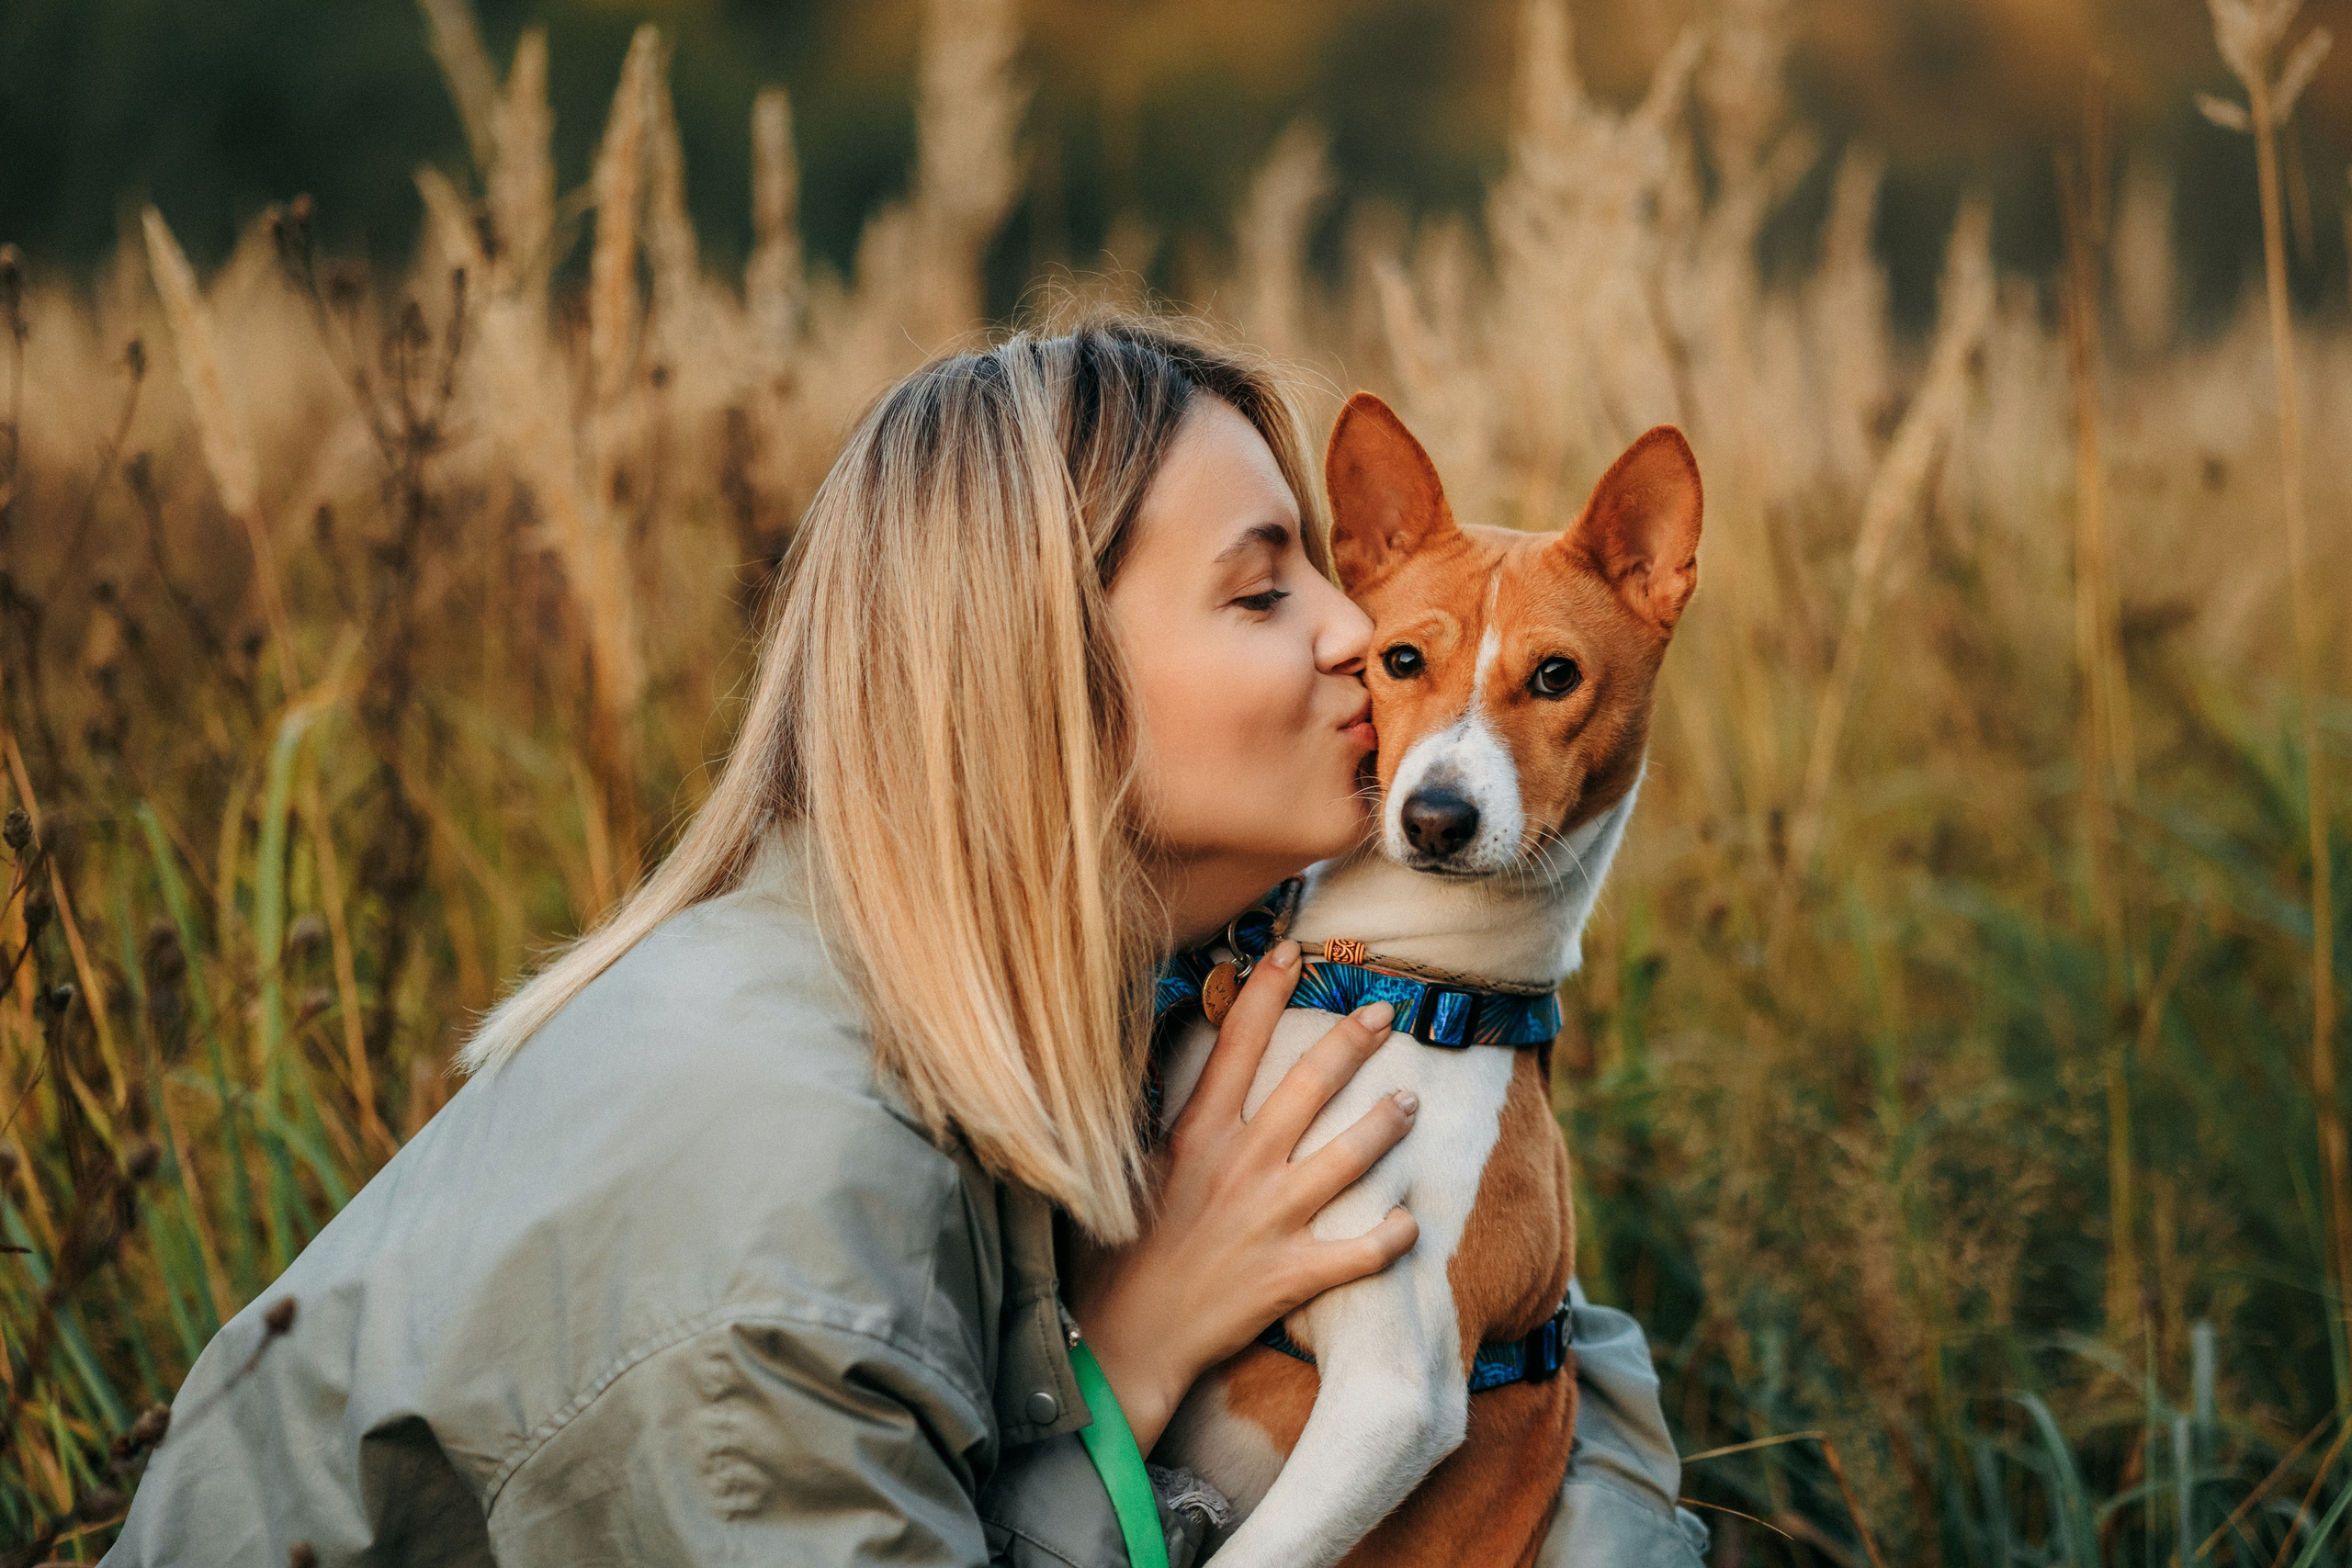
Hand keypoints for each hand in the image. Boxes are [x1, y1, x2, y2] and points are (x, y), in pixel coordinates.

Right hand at [1065, 939, 1419, 1453]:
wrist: (1127, 1335)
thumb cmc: (1124, 1249)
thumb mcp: (1137, 1167)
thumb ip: (1175, 1119)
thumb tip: (1199, 1069)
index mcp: (1197, 1132)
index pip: (1237, 1041)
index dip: (1266, 989)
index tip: (1293, 950)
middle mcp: (1241, 1164)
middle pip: (1310, 1083)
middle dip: (1353, 1039)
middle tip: (1386, 1013)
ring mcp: (1271, 1218)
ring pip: (1349, 1156)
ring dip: (1386, 1123)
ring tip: (1410, 1102)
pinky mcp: (1292, 1273)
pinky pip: (1360, 1252)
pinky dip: (1391, 1236)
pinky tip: (1410, 1221)